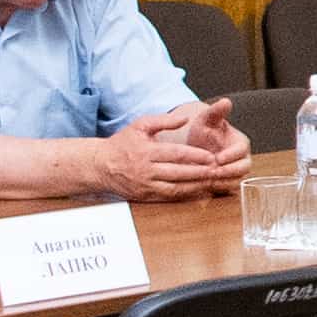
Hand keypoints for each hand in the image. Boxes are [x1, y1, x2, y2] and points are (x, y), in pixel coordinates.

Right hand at [103, 103, 244, 200]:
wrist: (99, 166)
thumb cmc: (121, 143)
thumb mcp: (140, 125)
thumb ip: (163, 121)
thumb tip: (185, 118)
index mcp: (147, 152)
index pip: (176, 154)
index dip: (195, 156)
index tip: (211, 156)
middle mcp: (146, 171)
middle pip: (178, 173)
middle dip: (200, 172)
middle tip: (217, 170)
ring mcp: (146, 185)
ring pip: (175, 188)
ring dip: (195, 186)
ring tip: (212, 181)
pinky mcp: (145, 196)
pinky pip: (169, 197)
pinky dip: (185, 195)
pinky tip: (197, 190)